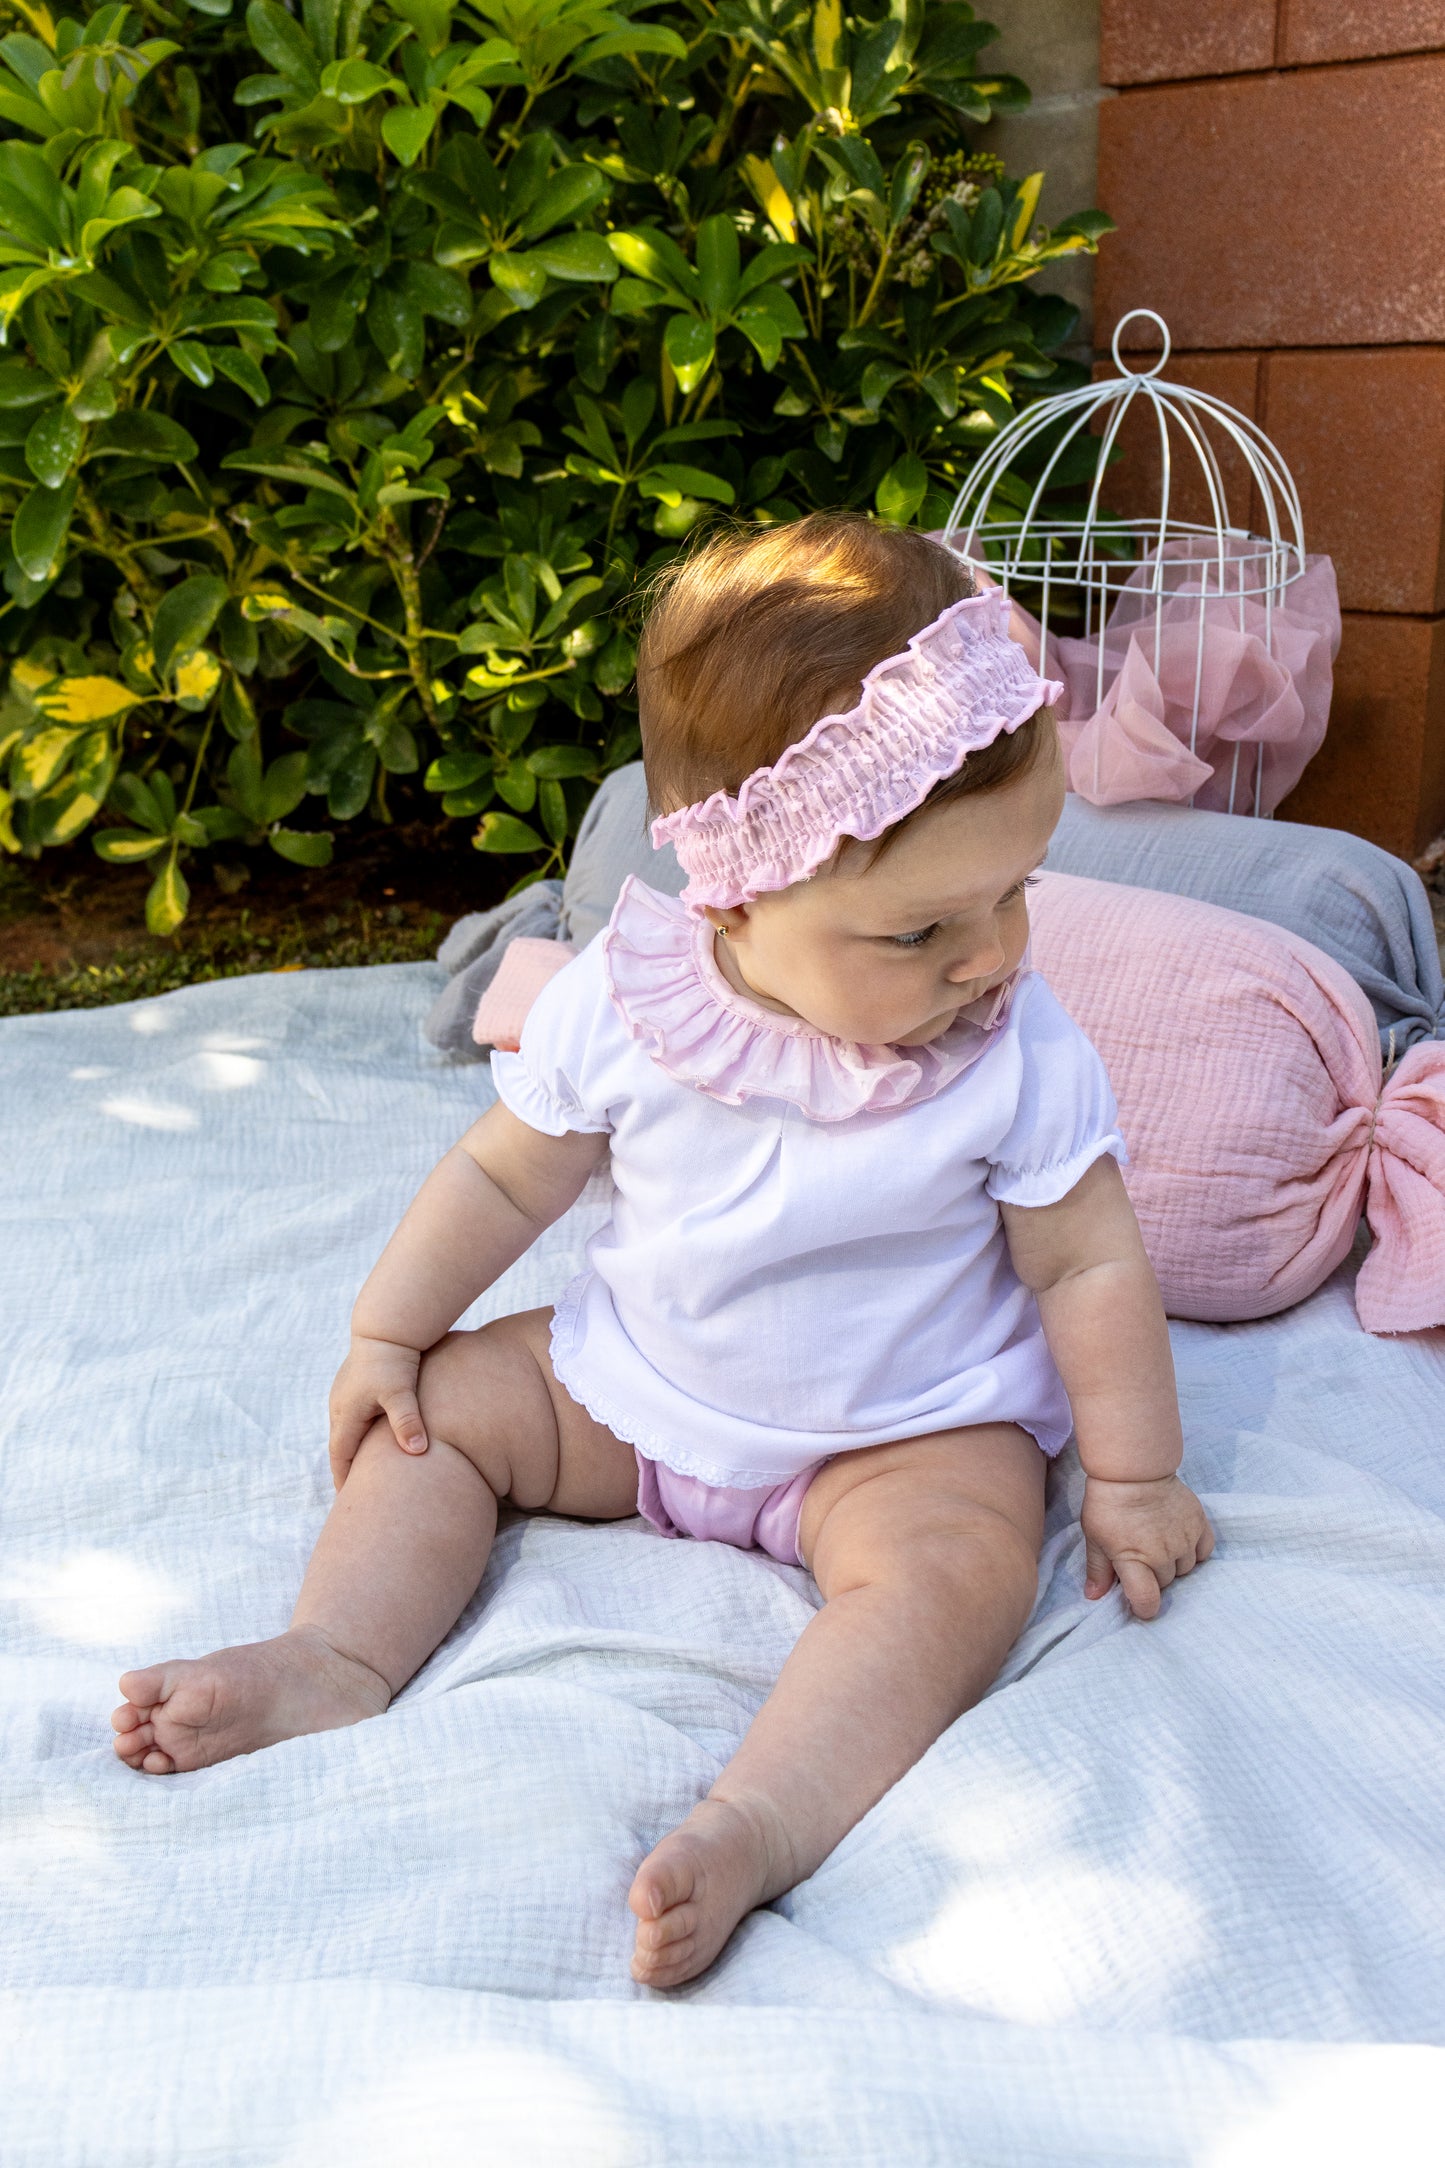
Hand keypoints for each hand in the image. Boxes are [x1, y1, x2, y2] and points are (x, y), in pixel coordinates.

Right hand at [327, 1334, 428, 1487]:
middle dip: (348, 1469)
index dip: (345, 1480)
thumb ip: (407, 1421)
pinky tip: (376, 1438)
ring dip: (355, 1450)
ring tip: (366, 1472)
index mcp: (347, 1413)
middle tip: (357, 1495)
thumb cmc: (394, 1358)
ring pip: (348, 1431)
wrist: (388, 1324)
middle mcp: (340, 1405)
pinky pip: (356, 1416)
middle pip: (341, 1447)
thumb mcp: (401, 1391)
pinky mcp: (356, 1383)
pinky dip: (362, 1433)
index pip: (341, 1458)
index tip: (350, 1501)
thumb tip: (417, 1451)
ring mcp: (345, 1393)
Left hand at [1081, 1473, 1213, 1620]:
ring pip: (1185, 1569)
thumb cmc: (1109, 1504)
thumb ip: (1098, 1570)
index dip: (1142, 1608)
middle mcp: (1163, 1555)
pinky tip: (1180, 1540)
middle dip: (1153, 1577)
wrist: (1133, 1470)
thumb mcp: (1094, 1538)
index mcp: (1134, 1561)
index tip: (1137, 1602)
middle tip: (1140, 1556)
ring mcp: (1184, 1540)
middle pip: (1166, 1584)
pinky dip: (1194, 1551)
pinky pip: (1204, 1551)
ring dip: (1173, 1564)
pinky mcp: (1199, 1524)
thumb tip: (1094, 1597)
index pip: (1147, 1601)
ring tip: (1158, 1544)